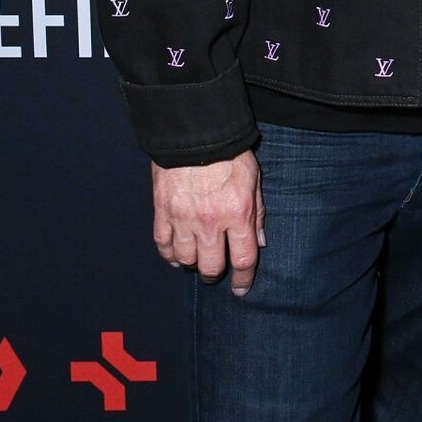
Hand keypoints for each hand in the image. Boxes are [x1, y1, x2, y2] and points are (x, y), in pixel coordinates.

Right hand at [151, 149, 264, 295]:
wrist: (194, 133)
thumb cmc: (229, 153)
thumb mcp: (253, 180)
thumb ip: (257, 213)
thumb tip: (259, 242)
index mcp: (237, 214)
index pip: (242, 259)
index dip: (243, 279)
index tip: (241, 288)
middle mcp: (210, 222)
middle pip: (210, 267)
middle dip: (215, 274)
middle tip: (216, 270)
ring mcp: (183, 219)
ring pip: (185, 260)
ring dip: (192, 263)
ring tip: (197, 257)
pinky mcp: (163, 212)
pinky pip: (163, 245)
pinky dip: (170, 254)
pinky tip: (176, 254)